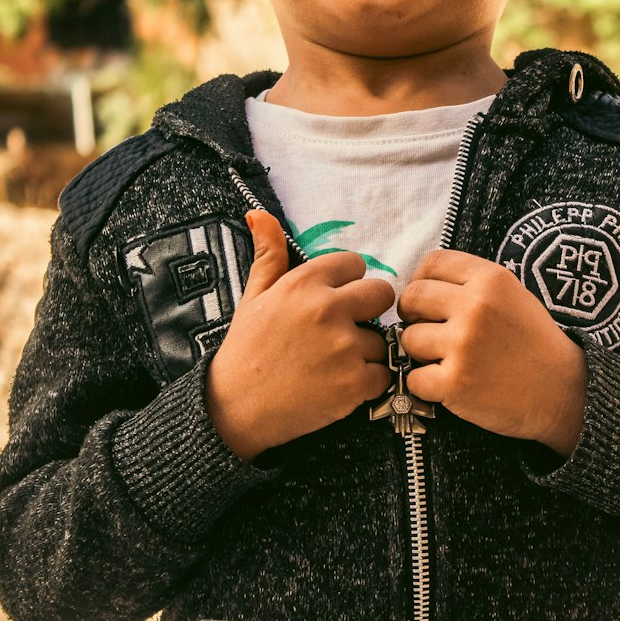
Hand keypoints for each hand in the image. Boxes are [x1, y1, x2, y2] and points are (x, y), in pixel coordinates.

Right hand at [206, 211, 394, 459]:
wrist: (235, 408)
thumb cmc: (246, 349)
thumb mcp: (254, 296)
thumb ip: (269, 254)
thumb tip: (258, 212)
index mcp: (305, 282)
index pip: (355, 264)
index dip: (347, 284)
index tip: (332, 302)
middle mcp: (327, 309)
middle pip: (382, 294)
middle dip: (368, 311)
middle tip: (343, 331)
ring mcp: (344, 347)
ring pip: (381, 339)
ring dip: (365, 352)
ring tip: (332, 365)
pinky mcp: (355, 383)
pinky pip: (383, 374)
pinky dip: (368, 383)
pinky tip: (339, 385)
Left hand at [397, 250, 587, 455]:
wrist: (563, 392)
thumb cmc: (535, 343)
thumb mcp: (514, 296)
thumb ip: (474, 284)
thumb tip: (425, 283)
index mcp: (491, 280)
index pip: (433, 262)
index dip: (421, 279)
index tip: (425, 298)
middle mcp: (475, 307)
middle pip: (413, 297)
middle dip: (411, 314)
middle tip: (423, 328)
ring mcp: (464, 345)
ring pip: (409, 339)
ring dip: (419, 352)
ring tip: (443, 359)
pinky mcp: (455, 383)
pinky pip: (414, 378)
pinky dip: (424, 385)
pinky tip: (445, 384)